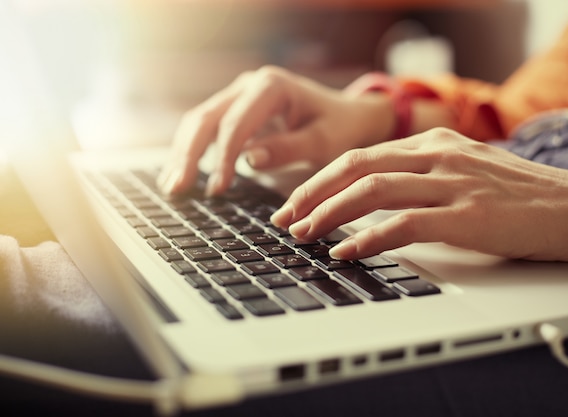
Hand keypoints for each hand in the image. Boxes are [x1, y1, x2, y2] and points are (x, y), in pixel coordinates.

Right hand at [158, 66, 393, 195]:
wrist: (346, 115)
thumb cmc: (338, 128)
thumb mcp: (323, 142)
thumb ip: (289, 149)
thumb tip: (249, 160)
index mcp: (271, 86)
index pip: (235, 122)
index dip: (222, 157)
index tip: (217, 188)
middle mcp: (249, 84)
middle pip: (207, 118)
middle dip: (189, 155)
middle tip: (177, 189)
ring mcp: (239, 94)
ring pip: (199, 121)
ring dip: (183, 154)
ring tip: (172, 187)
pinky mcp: (235, 109)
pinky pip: (206, 127)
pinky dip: (191, 151)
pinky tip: (179, 174)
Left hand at [271, 128, 567, 262]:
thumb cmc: (519, 195)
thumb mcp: (464, 170)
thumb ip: (421, 175)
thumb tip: (372, 199)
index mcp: (433, 142)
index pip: (360, 156)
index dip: (321, 180)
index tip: (297, 202)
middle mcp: (437, 156)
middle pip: (355, 167)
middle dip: (312, 194)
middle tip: (285, 219)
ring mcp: (452, 183)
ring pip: (372, 192)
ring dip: (329, 214)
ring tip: (304, 235)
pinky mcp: (467, 216)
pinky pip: (403, 223)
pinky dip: (368, 238)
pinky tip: (347, 252)